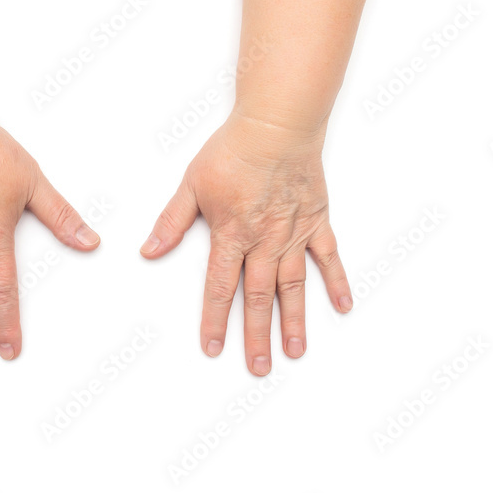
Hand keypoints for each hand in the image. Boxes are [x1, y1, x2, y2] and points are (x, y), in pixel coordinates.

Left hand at [141, 110, 352, 376]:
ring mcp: (294, 234)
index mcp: (231, 235)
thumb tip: (149, 250)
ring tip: (294, 352)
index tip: (212, 348)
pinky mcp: (317, 222)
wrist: (276, 124)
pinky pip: (329, 258)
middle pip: (258, 298)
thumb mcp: (191, 185)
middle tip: (258, 368)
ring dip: (294, 322)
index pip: (218, 288)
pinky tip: (343, 307)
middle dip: (256, 336)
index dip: (214, 320)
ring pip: (293, 287)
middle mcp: (264, 242)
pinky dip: (337, 282)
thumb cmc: (233, 151)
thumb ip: (172, 222)